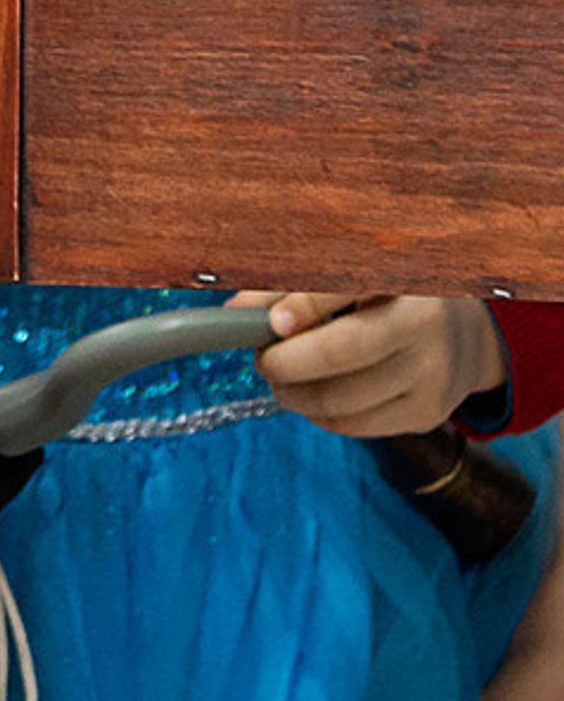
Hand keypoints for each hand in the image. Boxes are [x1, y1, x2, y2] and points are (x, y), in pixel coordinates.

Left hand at [243, 287, 506, 436]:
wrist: (464, 335)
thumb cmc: (388, 296)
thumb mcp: (352, 275)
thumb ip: (292, 287)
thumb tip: (235, 312)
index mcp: (403, 277)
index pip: (346, 290)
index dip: (303, 307)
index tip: (268, 323)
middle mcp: (426, 327)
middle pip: (341, 353)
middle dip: (286, 362)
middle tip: (262, 358)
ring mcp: (432, 376)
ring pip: (342, 399)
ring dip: (294, 393)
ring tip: (281, 375)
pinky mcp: (427, 414)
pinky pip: (355, 425)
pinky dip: (320, 412)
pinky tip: (314, 392)